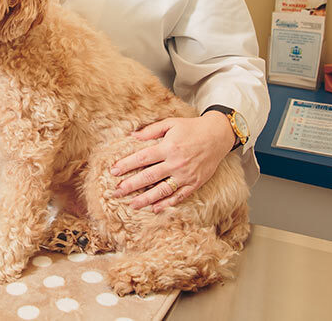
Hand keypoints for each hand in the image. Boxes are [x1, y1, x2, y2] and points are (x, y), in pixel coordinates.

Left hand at [109, 112, 234, 211]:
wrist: (218, 135)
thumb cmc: (191, 128)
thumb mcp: (170, 123)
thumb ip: (151, 130)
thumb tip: (132, 136)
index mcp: (168, 147)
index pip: (142, 158)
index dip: (126, 165)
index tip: (113, 171)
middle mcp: (176, 163)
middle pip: (149, 177)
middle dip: (131, 186)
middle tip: (116, 192)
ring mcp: (186, 175)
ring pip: (162, 191)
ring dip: (146, 199)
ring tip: (132, 205)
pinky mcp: (195, 183)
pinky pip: (179, 196)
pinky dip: (167, 204)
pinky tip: (155, 208)